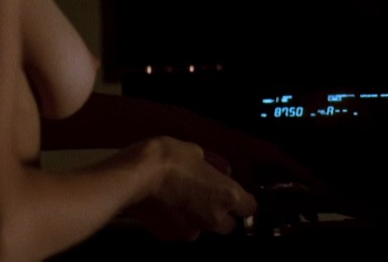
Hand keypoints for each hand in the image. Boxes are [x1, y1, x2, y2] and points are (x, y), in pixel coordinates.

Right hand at [121, 137, 256, 240]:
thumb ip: (207, 166)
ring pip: (201, 229)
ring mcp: (190, 230)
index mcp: (227, 195)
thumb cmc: (169, 158)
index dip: (243, 201)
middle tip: (206, 198)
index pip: (250, 208)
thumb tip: (206, 167)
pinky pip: (177, 231)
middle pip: (228, 225)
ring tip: (179, 200)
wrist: (137, 176)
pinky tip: (163, 206)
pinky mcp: (168, 236)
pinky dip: (174, 222)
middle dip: (219, 214)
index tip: (234, 194)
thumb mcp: (195, 152)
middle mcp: (213, 218)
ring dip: (196, 219)